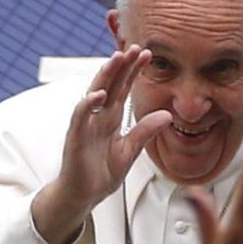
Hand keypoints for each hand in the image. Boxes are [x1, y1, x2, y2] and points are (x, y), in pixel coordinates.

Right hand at [34, 46, 173, 243]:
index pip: (123, 88)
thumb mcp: (130, 151)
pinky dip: (87, 105)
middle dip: (122, 66)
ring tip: (117, 59)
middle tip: (136, 48)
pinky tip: (97, 95)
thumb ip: (145, 132)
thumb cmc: (100, 173)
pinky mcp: (75, 138)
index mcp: (110, 118)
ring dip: (105, 76)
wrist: (83, 196)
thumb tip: (167, 115)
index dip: (133, 71)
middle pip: (110, 85)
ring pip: (94, 93)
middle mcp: (97, 117)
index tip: (147, 54)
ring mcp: (85, 125)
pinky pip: (80, 118)